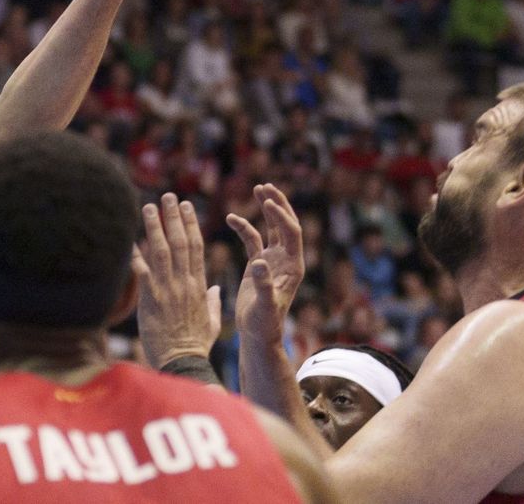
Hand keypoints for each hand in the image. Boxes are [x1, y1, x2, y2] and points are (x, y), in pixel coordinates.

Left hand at [132, 194, 221, 366]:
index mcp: (198, 285)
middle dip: (174, 217)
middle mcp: (184, 282)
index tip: (187, 207)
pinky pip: (141, 272)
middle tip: (169, 197)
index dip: (191, 225)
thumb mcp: (211, 322)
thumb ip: (212, 302)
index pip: (196, 248)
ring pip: (162, 251)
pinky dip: (136, 255)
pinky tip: (129, 238)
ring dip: (155, 227)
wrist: (182, 362)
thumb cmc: (196, 345)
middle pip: (180, 243)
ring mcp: (167, 289)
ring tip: (149, 206)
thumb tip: (213, 288)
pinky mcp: (151, 299)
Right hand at [227, 183, 304, 348]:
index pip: (292, 233)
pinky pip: (252, 240)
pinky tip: (230, 218)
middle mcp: (286, 260)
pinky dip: (243, 227)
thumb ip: (263, 284)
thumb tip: (259, 262)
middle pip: (285, 225)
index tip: (267, 203)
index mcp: (293, 267)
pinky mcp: (258, 265)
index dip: (282, 217)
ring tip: (258, 188)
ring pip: (271, 228)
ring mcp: (272, 261)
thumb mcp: (264, 305)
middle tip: (266, 187)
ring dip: (266, 209)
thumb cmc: (264, 324)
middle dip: (278, 205)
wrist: (257, 336)